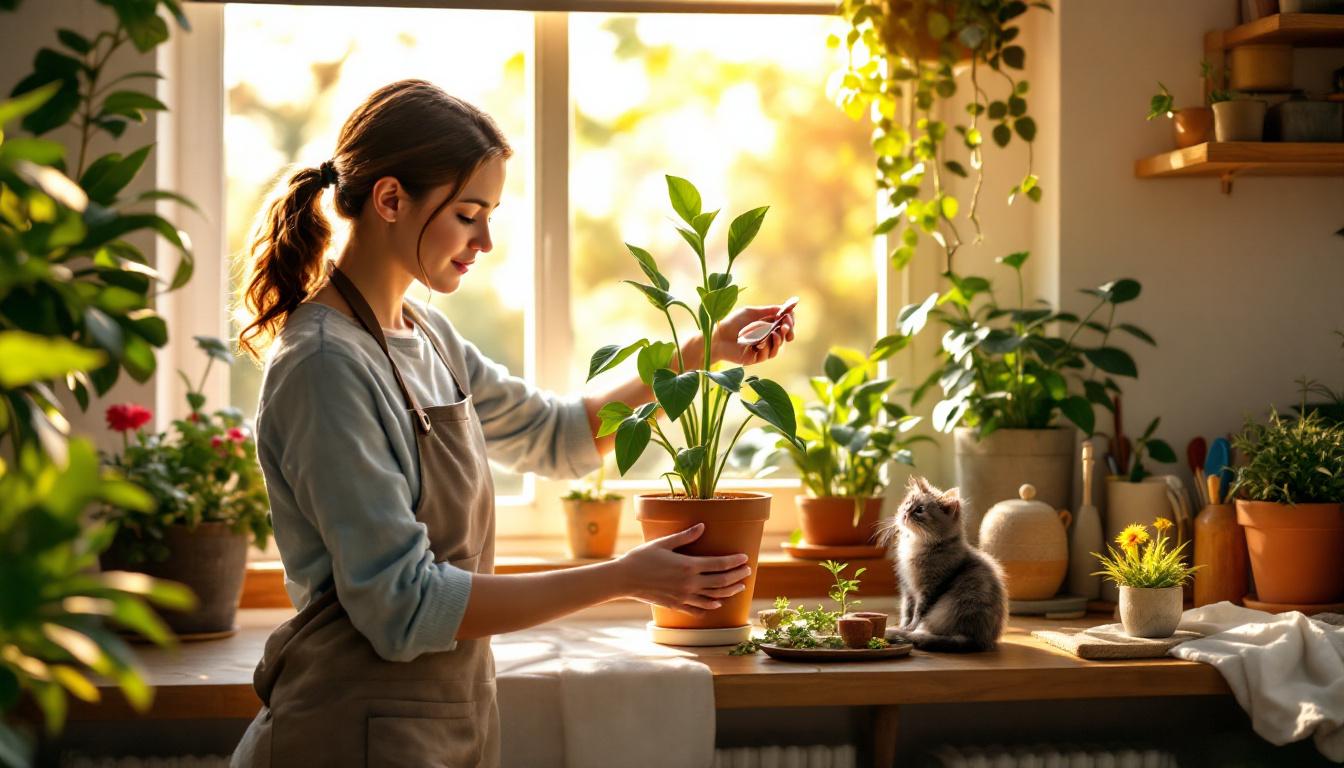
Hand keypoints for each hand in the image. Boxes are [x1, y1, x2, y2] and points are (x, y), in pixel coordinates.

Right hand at [615, 523, 751, 615]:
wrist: (624, 579)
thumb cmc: (642, 557)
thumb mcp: (664, 543)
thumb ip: (685, 536)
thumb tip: (702, 526)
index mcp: (688, 566)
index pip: (719, 564)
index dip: (734, 561)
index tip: (745, 558)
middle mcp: (690, 583)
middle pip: (721, 582)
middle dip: (737, 576)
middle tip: (748, 571)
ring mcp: (684, 596)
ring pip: (713, 597)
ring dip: (729, 592)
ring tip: (739, 587)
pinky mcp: (676, 605)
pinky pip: (698, 609)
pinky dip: (710, 606)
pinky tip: (716, 604)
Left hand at [709, 301, 797, 366]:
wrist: (716, 337)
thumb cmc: (731, 322)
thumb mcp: (750, 312)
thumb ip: (767, 310)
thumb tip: (785, 307)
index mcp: (766, 324)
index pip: (784, 322)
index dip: (789, 320)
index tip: (789, 315)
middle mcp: (766, 336)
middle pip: (785, 335)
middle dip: (788, 330)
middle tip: (786, 327)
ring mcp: (762, 348)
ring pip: (778, 346)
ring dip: (779, 340)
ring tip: (775, 333)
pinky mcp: (756, 358)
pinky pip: (767, 354)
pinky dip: (767, 347)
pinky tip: (761, 341)